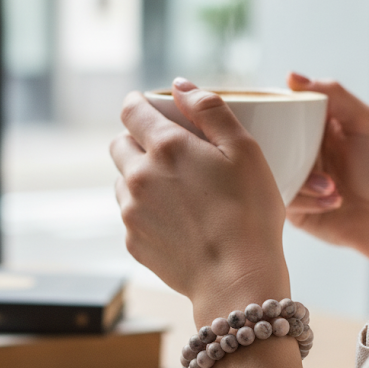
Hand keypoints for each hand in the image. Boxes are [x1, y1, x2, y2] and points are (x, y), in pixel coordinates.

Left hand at [110, 79, 289, 321]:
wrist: (237, 281)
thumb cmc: (249, 215)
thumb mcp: (245, 150)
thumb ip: (210, 110)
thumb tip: (180, 86)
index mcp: (166, 147)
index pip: (131, 110)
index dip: (138, 103)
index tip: (149, 106)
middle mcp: (138, 176)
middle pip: (119, 144)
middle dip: (137, 140)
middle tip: (169, 151)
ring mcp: (131, 212)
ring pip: (123, 181)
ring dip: (141, 178)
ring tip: (178, 192)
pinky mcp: (133, 242)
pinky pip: (132, 215)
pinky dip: (148, 211)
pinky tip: (179, 222)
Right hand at [286, 73, 368, 267]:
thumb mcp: (367, 123)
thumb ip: (335, 95)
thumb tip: (291, 77)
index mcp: (315, 127)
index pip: (280, 112)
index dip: (270, 112)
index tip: (267, 115)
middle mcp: (301, 152)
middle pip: (269, 143)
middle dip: (282, 150)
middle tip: (305, 156)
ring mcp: (296, 180)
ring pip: (273, 173)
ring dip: (302, 180)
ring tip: (331, 186)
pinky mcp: (295, 209)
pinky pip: (282, 200)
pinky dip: (306, 201)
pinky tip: (333, 201)